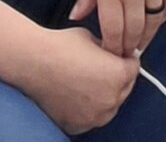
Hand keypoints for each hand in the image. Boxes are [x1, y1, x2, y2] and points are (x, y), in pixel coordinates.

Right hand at [19, 25, 139, 134]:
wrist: (32, 61)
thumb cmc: (61, 46)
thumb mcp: (95, 38)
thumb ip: (111, 50)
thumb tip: (116, 54)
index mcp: (119, 75)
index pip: (134, 68)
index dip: (125, 59)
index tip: (117, 57)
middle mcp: (110, 99)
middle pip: (124, 89)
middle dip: (116, 78)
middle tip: (100, 69)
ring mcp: (94, 116)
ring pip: (109, 106)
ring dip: (104, 96)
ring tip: (86, 82)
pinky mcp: (77, 126)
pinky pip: (90, 117)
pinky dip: (87, 108)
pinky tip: (75, 94)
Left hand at [71, 0, 165, 58]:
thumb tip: (77, 16)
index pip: (112, 31)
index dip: (112, 48)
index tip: (111, 55)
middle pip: (134, 31)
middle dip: (129, 47)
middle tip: (126, 55)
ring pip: (154, 21)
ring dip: (147, 35)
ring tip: (140, 41)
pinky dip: (162, 15)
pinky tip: (155, 20)